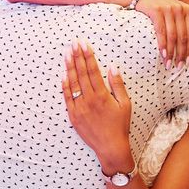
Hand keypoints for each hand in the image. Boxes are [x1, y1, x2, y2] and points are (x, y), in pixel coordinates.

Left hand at [61, 40, 133, 170]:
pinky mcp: (73, 115)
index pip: (93, 70)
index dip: (88, 56)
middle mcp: (89, 99)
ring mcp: (79, 107)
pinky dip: (65, 85)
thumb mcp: (125, 103)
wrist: (110, 146)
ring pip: (72, 83)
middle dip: (77, 56)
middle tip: (74, 42)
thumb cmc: (120, 125)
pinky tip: (63, 74)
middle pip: (81, 73)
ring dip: (69, 67)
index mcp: (102, 95)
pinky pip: (67, 97)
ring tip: (67, 53)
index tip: (84, 44)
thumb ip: (118, 85)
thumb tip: (112, 67)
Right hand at [135, 0, 188, 67]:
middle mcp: (179, 8)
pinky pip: (161, 31)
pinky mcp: (156, 10)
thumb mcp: (179, 13)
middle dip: (180, 54)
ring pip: (172, 35)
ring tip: (169, 64)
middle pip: (182, 36)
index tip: (187, 62)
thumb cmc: (163, 8)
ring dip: (171, 52)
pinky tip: (163, 54)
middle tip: (178, 66)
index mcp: (187, 10)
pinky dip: (162, 44)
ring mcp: (168, 9)